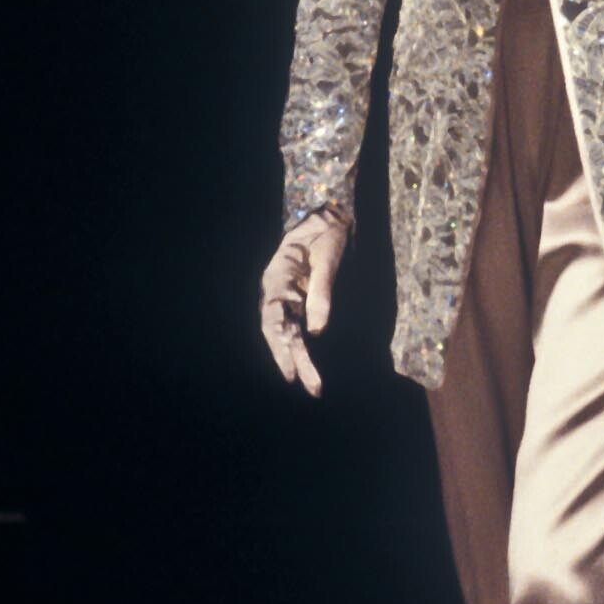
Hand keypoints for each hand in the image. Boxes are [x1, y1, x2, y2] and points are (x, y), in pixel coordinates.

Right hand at [259, 209, 349, 394]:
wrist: (327, 215)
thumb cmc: (327, 233)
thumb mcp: (329, 257)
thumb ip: (322, 292)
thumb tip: (318, 330)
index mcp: (277, 278)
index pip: (275, 320)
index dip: (283, 348)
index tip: (294, 373)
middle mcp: (275, 290)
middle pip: (278, 332)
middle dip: (294, 361)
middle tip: (313, 389)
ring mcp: (283, 295)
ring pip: (284, 332)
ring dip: (296, 358)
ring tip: (311, 384)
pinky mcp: (294, 297)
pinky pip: (292, 326)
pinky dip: (297, 346)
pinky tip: (303, 364)